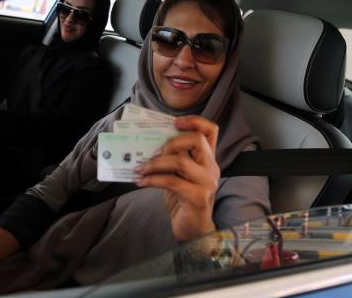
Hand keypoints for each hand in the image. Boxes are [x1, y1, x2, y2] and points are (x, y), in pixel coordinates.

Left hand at [134, 115, 219, 241]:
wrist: (194, 230)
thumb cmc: (184, 200)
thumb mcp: (179, 175)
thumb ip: (173, 160)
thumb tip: (147, 147)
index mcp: (208, 159)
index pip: (211, 130)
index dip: (194, 121)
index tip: (174, 122)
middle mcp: (211, 167)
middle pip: (197, 139)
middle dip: (171, 142)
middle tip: (153, 152)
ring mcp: (207, 182)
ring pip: (180, 161)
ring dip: (154, 163)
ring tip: (139, 168)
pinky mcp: (198, 198)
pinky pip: (171, 182)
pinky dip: (152, 179)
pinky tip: (140, 181)